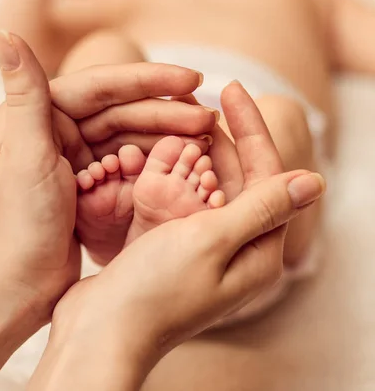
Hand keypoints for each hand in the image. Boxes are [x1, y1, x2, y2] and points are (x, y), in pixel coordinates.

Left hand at [0, 32, 215, 323]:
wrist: (16, 286)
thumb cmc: (17, 225)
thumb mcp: (25, 156)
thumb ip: (24, 94)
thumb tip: (3, 36)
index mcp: (34, 117)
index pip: (99, 86)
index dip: (148, 81)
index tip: (193, 81)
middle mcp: (52, 131)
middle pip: (119, 111)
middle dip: (164, 113)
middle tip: (209, 120)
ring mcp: (71, 158)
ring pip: (127, 137)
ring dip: (164, 136)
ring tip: (206, 140)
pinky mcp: (85, 185)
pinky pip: (125, 164)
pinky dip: (152, 161)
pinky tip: (181, 161)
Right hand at [28, 82, 325, 389]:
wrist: (101, 329)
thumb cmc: (156, 290)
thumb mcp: (211, 241)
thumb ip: (261, 209)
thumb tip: (313, 182)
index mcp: (257, 251)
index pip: (267, 175)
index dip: (251, 128)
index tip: (230, 86)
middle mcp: (234, 249)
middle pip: (237, 178)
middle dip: (217, 139)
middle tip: (192, 104)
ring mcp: (200, 248)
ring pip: (204, 186)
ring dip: (191, 155)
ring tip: (172, 124)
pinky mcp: (170, 247)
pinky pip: (178, 200)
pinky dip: (169, 175)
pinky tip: (154, 155)